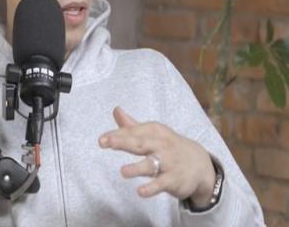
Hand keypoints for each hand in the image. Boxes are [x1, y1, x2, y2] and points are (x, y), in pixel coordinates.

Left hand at [99, 107, 215, 207]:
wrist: (200, 164)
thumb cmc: (168, 146)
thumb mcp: (152, 133)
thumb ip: (131, 125)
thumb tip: (116, 109)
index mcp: (154, 131)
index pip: (132, 132)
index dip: (116, 135)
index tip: (101, 140)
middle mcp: (161, 144)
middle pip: (139, 143)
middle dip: (122, 142)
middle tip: (105, 142)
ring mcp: (168, 162)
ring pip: (151, 164)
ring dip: (137, 168)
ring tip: (123, 172)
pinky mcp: (173, 180)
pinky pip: (161, 184)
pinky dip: (152, 188)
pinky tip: (140, 192)